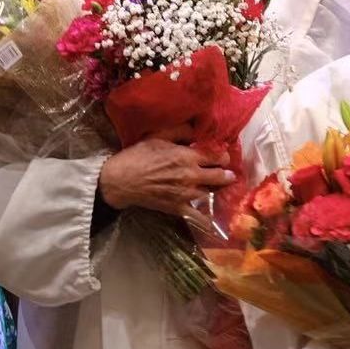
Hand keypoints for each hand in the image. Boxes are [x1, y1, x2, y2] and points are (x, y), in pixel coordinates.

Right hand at [99, 139, 233, 214]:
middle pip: (219, 176)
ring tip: (216, 188)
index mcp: (187, 156)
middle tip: (228, 174)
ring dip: (216, 190)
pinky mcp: (179, 208)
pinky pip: (199, 216)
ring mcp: (186, 194)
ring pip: (211, 193)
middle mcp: (191, 176)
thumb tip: (195, 129)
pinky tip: (212, 219)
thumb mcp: (158, 136)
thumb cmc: (138, 156)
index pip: (216, 157)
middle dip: (226, 174)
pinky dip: (207, 218)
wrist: (121, 181)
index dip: (223, 157)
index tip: (223, 157)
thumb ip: (179, 131)